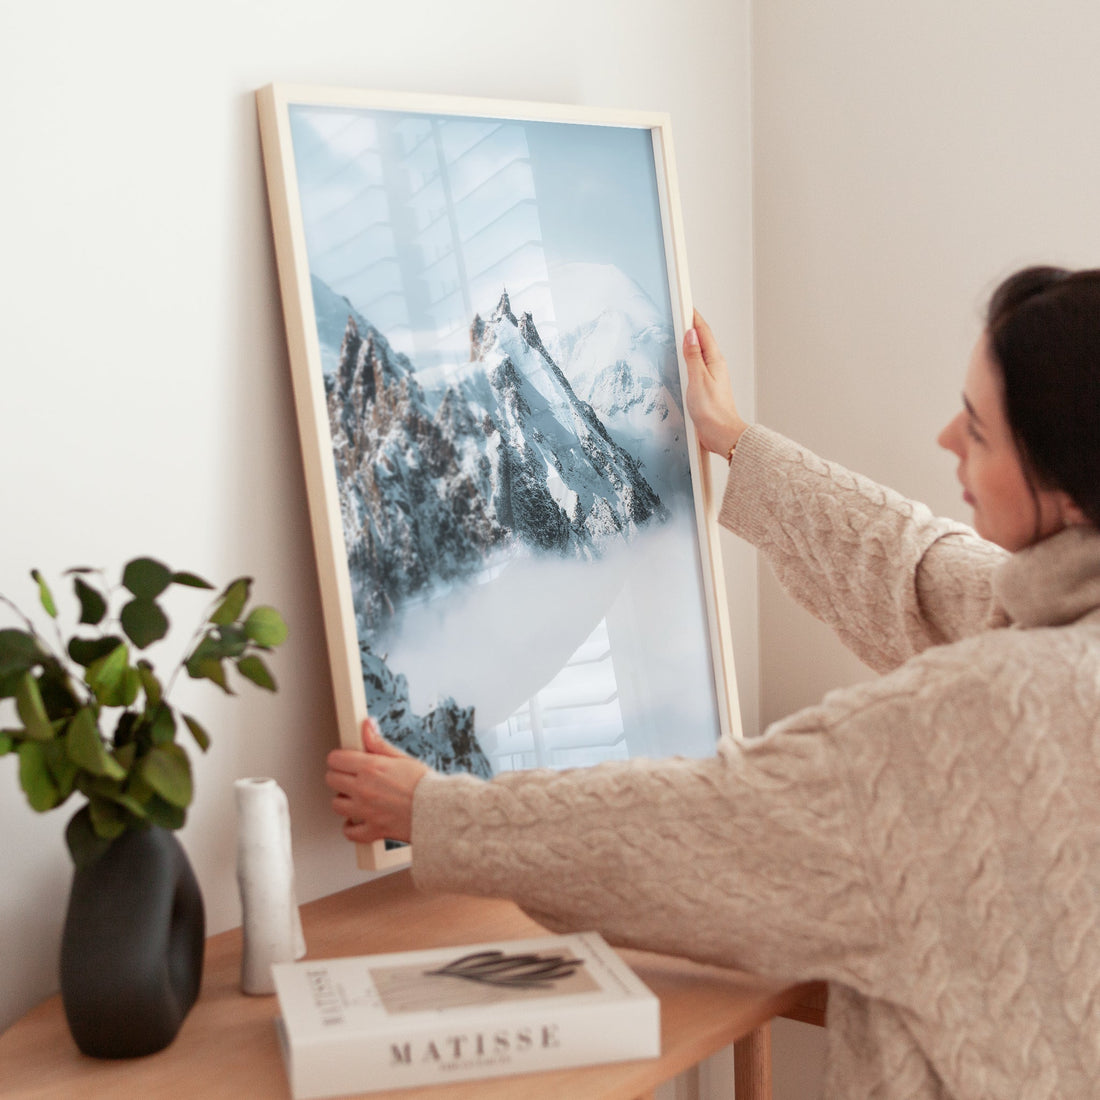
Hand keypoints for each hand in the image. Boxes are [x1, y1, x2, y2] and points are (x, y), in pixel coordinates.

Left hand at [325, 718, 430, 844]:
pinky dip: (351, 827)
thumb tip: (367, 725)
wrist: (440, 811)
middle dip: (339, 776)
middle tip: (351, 777)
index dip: (340, 758)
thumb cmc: (425, 784)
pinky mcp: (372, 829)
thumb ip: (378, 743)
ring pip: (336, 805)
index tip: (345, 760)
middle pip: (331, 780)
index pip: (336, 759)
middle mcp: (364, 789)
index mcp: (371, 768)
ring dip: (344, 801)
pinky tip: (358, 820)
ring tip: (356, 797)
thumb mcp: (401, 758)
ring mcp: (366, 811)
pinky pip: (349, 832)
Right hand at [683, 310, 748, 456]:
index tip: (685, 305)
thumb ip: (693, 356)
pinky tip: (683, 361)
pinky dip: (689, 358)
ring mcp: (711, 377)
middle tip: (681, 313)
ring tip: (679, 332)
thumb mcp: (698, 380)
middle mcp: (715, 366)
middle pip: (702, 340)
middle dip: (691, 326)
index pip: (703, 332)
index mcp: (714, 361)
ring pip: (699, 353)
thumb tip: (690, 334)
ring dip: (690, 342)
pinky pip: (696, 366)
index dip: (694, 317)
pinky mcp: (706, 388)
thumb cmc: (713, 411)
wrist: (721, 434)